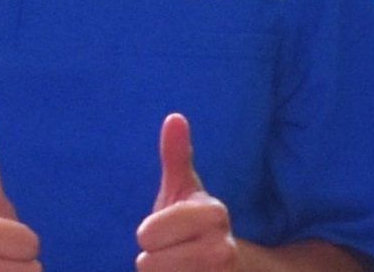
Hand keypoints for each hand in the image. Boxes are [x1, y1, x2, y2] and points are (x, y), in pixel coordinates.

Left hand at [136, 113, 237, 271]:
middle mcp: (223, 249)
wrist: (225, 267)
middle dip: (153, 260)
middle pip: (149, 264)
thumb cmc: (192, 224)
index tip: (164, 230)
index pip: (148, 235)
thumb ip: (176, 155)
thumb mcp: (182, 188)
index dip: (148, 234)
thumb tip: (174, 117)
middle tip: (172, 252)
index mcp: (214, 214)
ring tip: (178, 267)